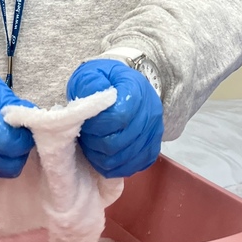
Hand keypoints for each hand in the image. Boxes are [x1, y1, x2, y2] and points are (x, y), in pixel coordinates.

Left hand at [66, 59, 163, 177]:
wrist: (122, 86)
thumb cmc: (103, 80)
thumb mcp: (91, 74)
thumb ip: (90, 84)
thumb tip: (97, 100)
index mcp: (135, 89)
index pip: (119, 117)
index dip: (98, 126)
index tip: (85, 124)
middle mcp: (150, 110)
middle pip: (122, 141)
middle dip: (97, 144)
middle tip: (86, 138)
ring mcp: (155, 129)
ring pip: (129, 156)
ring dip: (105, 158)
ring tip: (93, 148)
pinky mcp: (154, 144)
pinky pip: (138, 164)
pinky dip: (119, 168)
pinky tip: (105, 161)